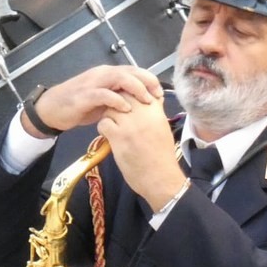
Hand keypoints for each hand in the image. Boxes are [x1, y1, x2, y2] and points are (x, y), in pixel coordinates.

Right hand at [20, 65, 162, 137]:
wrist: (52, 109)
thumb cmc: (79, 105)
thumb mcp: (103, 101)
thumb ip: (119, 98)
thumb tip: (140, 104)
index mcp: (108, 74)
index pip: (134, 71)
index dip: (149, 79)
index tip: (161, 93)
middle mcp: (102, 74)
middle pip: (130, 71)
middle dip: (147, 82)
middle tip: (158, 96)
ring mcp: (93, 83)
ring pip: (119, 78)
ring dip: (136, 88)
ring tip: (147, 100)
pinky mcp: (84, 95)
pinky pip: (104, 94)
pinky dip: (117, 100)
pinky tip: (127, 108)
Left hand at [98, 92, 184, 210]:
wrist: (160, 177)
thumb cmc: (162, 154)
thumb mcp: (163, 127)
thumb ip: (155, 111)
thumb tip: (151, 98)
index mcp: (155, 110)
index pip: (137, 89)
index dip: (128, 93)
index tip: (126, 102)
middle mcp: (143, 113)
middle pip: (122, 95)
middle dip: (116, 101)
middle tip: (116, 112)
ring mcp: (130, 125)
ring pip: (110, 107)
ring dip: (108, 114)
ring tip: (113, 125)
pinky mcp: (118, 137)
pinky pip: (103, 123)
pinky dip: (103, 128)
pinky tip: (108, 135)